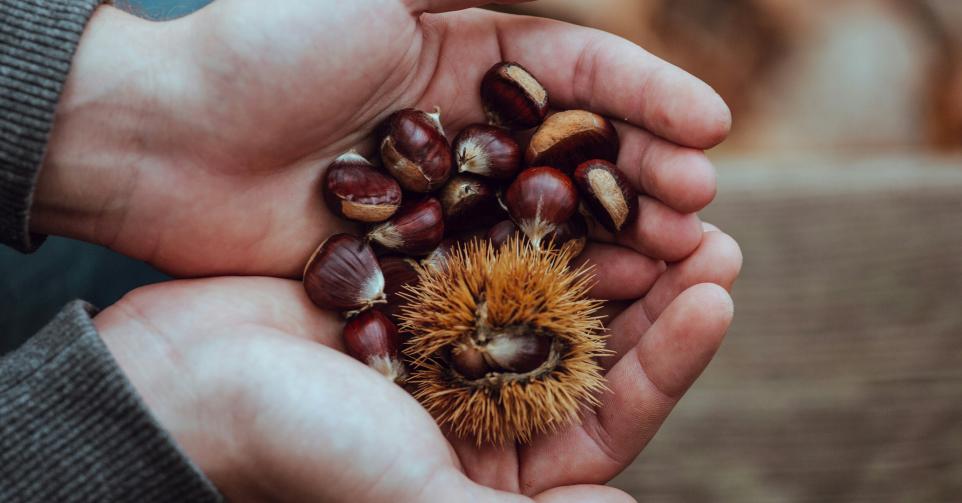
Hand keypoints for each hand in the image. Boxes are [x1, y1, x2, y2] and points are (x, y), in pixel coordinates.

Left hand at [33, 0, 728, 277]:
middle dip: (645, 176)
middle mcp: (466, 129)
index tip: (711, 129)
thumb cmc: (265, 48)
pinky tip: (596, 302)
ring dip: (613, 238)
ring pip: (547, 218)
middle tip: (702, 212)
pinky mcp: (411, 257)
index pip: (578, 73)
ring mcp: (442, 198)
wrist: (163, 137)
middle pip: (575, 152)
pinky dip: (546, 283)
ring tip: (675, 259)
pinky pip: (493, 269)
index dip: (647, 96)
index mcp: (465, 53)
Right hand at [94, 223, 739, 500]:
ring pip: (552, 293)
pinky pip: (494, 248)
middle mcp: (480, 407)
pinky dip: (535, 218)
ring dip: (608, 248)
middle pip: (591, 350)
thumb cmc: (297, 448)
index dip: (669, 360)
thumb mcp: (417, 493)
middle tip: (713, 235)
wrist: (180, 384)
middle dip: (656, 295)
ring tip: (663, 198)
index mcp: (494, 468)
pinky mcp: (413, 287)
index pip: (607, 416)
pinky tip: (572, 180)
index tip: (716, 295)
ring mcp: (448, 342)